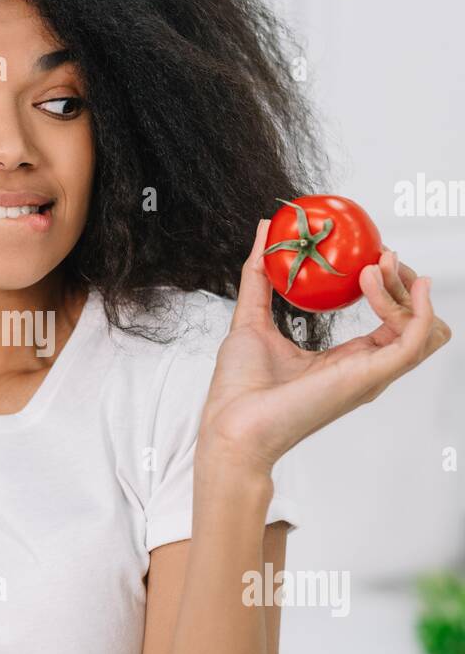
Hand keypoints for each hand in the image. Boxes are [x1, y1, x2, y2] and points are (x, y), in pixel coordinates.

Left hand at [197, 218, 452, 473]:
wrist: (230, 422)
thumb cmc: (239, 387)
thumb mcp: (251, 318)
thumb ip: (261, 275)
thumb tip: (266, 230)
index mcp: (347, 359)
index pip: (392, 319)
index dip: (390, 284)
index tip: (371, 255)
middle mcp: (366, 367)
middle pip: (415, 321)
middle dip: (405, 281)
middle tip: (380, 255)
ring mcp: (370, 374)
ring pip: (423, 329)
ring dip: (405, 290)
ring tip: (374, 268)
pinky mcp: (368, 377)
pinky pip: (413, 341)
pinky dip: (416, 309)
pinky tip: (395, 281)